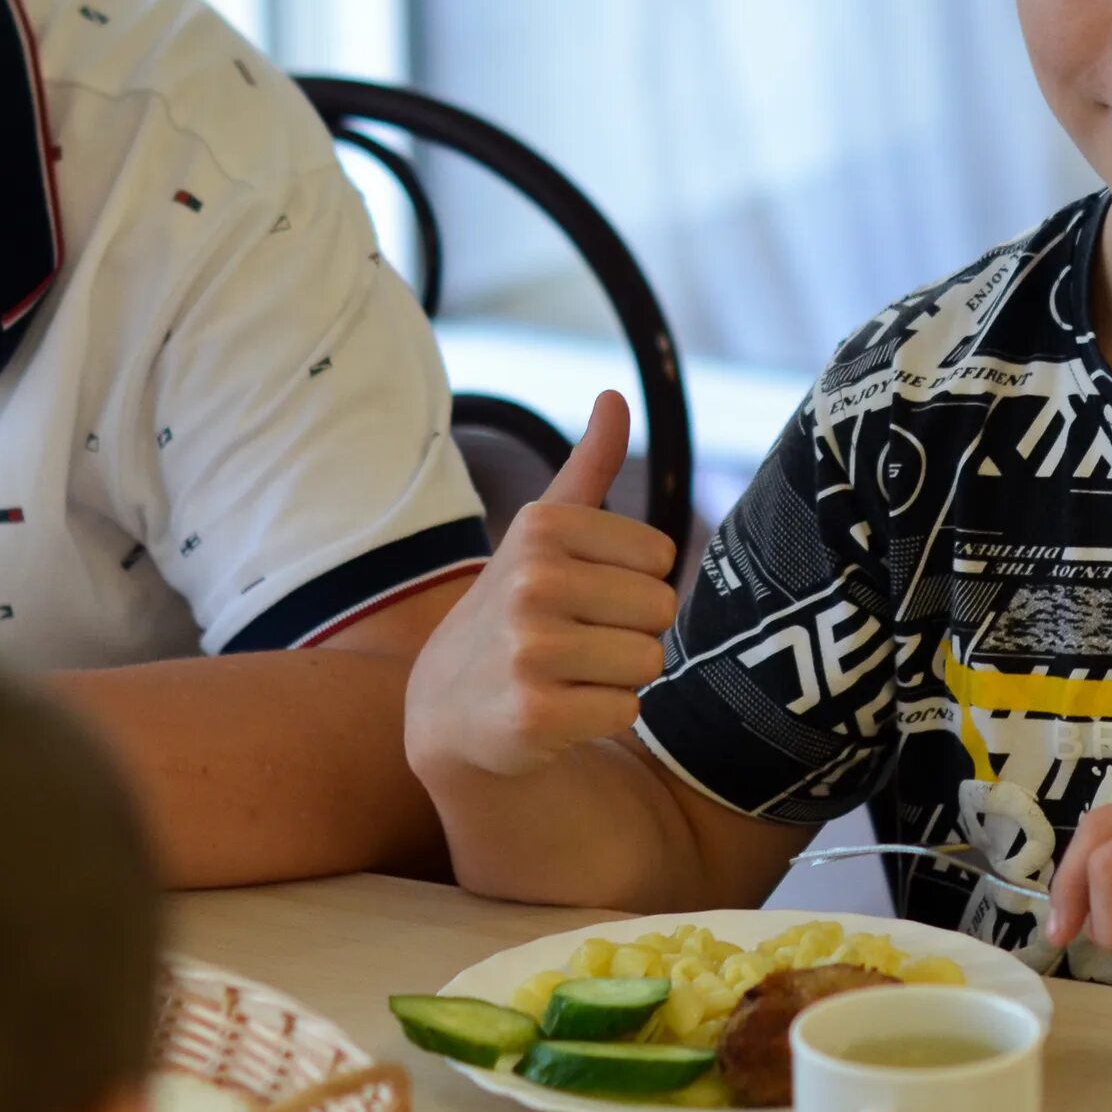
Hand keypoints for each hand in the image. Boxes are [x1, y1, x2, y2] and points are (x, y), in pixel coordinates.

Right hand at [404, 392, 679, 780]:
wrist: (450, 708)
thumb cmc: (517, 610)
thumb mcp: (543, 534)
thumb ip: (589, 466)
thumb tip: (615, 396)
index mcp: (542, 528)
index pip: (662, 555)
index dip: (633, 583)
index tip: (584, 596)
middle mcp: (531, 581)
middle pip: (661, 608)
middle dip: (631, 631)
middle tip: (577, 641)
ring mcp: (529, 648)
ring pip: (648, 660)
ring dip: (619, 676)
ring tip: (568, 673)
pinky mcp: (534, 713)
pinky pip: (626, 709)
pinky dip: (602, 716)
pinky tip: (559, 709)